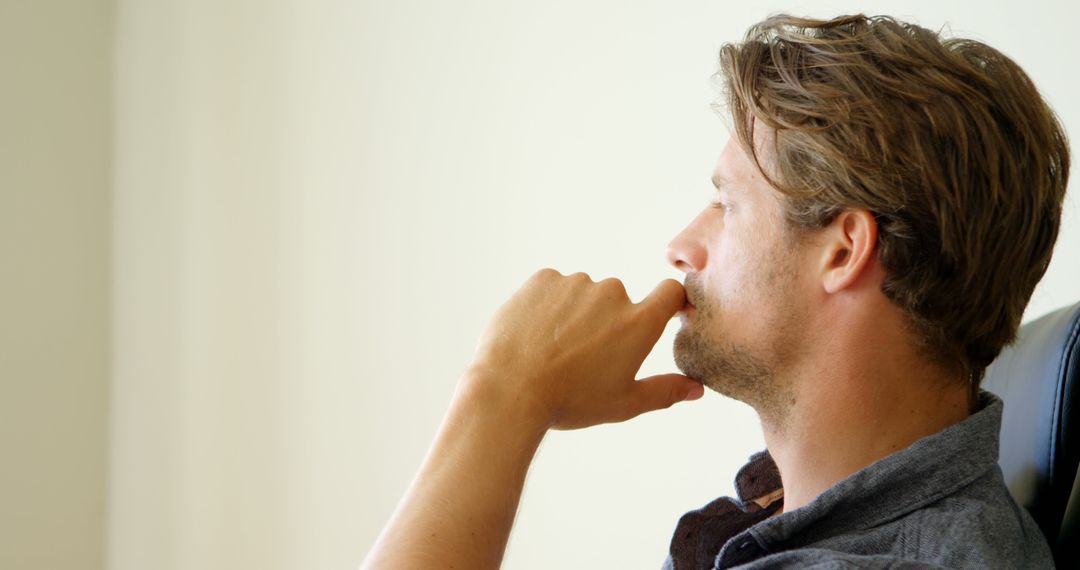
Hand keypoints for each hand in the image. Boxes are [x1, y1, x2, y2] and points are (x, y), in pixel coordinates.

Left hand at [463, 268, 703, 430]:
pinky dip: (548, 306)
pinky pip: (553, 287)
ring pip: (584, 294)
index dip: (669, 302)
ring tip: (553, 350)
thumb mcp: (623, 404)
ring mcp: (576, 282)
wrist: (510, 389)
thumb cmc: (570, 401)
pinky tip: (535, 335)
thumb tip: (696, 388)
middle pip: (619, 300)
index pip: (671, 293)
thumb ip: (664, 391)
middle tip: (583, 357)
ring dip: (575, 313)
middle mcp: (612, 293)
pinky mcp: (543, 278)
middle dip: (606, 322)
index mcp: (638, 323)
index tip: (660, 315)